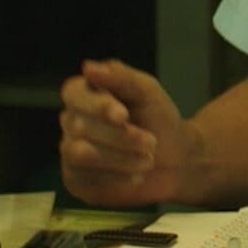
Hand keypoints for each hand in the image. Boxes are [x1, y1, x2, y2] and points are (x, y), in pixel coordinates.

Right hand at [58, 58, 191, 207]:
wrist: (176, 160)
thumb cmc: (158, 119)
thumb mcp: (148, 93)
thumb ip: (122, 78)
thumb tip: (88, 67)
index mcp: (86, 94)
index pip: (73, 93)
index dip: (95, 105)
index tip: (123, 115)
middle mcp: (72, 121)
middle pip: (80, 126)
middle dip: (120, 136)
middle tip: (152, 143)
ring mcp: (71, 151)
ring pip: (81, 153)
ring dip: (120, 158)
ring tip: (149, 160)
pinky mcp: (76, 180)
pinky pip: (85, 179)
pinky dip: (116, 178)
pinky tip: (137, 176)